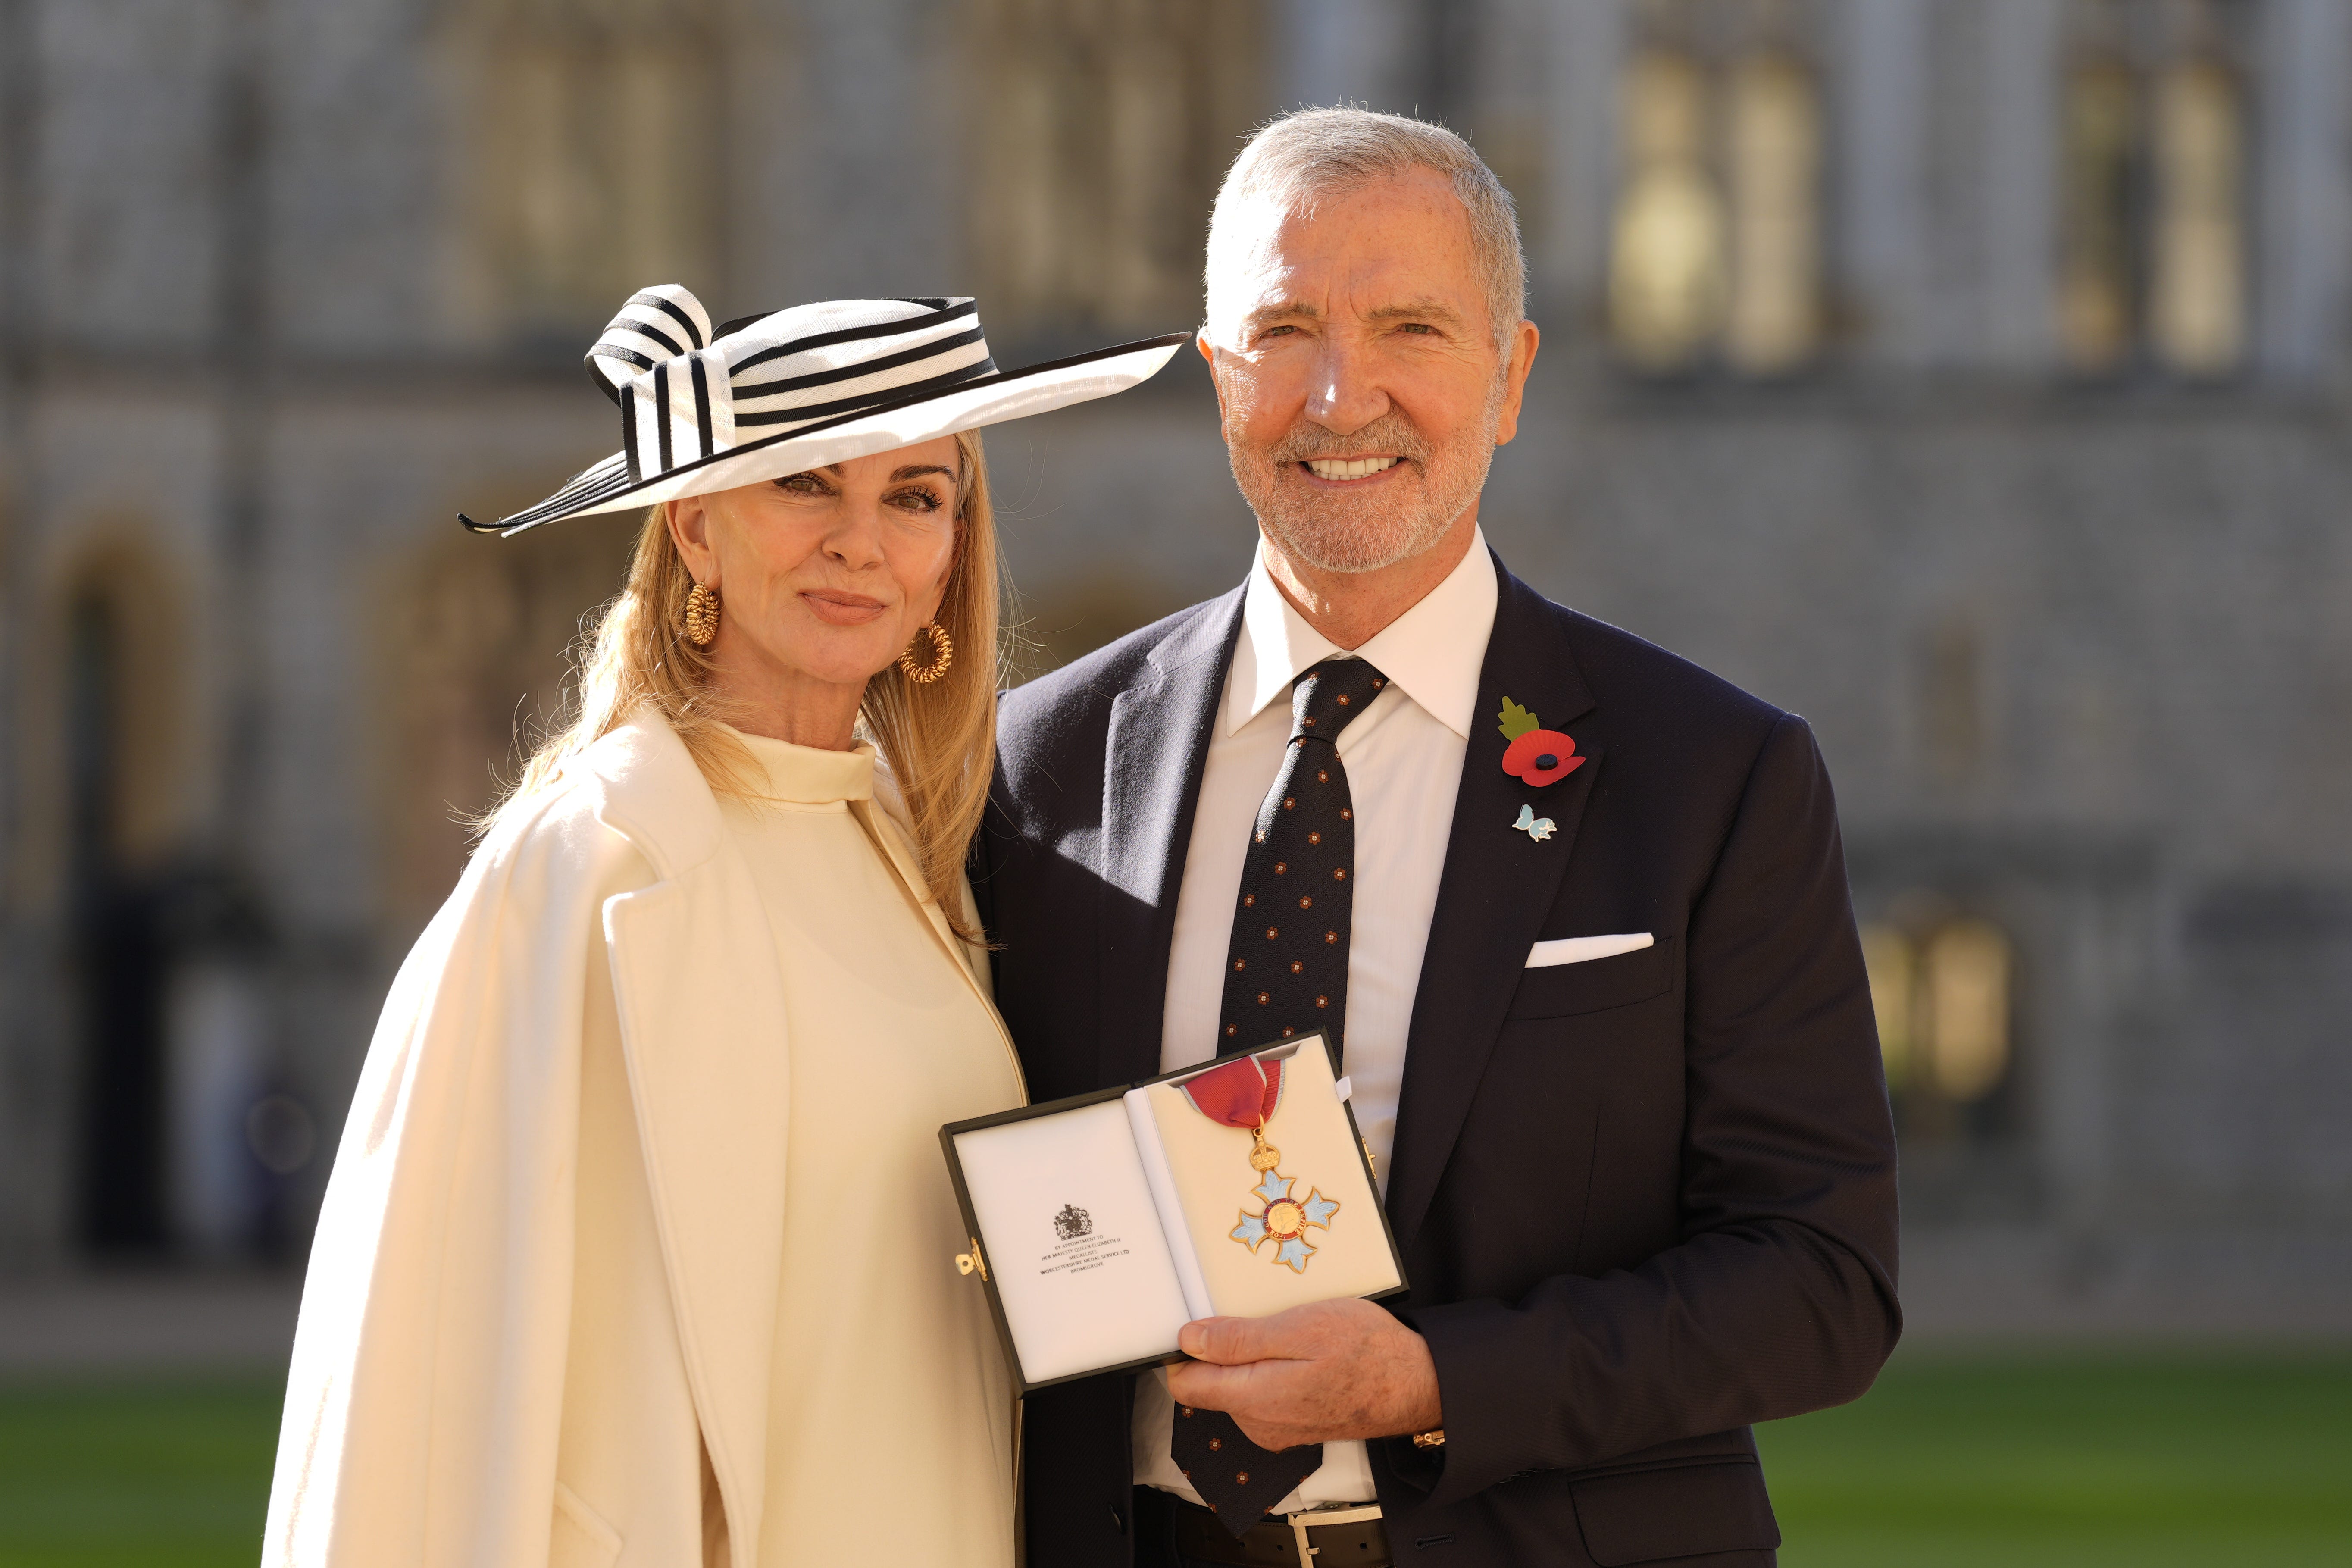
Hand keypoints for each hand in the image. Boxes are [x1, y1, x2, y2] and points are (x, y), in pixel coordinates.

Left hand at [1166, 1297, 1442, 1450]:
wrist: (1417, 1385)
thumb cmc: (1368, 1353)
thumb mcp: (1300, 1328)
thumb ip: (1238, 1340)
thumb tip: (1189, 1340)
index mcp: (1253, 1399)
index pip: (1185, 1384)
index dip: (1183, 1350)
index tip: (1200, 1320)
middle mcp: (1258, 1424)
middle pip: (1212, 1383)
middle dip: (1225, 1348)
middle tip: (1263, 1316)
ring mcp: (1277, 1430)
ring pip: (1240, 1387)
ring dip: (1253, 1358)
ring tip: (1291, 1332)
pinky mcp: (1294, 1426)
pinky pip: (1265, 1396)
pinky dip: (1274, 1371)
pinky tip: (1303, 1352)